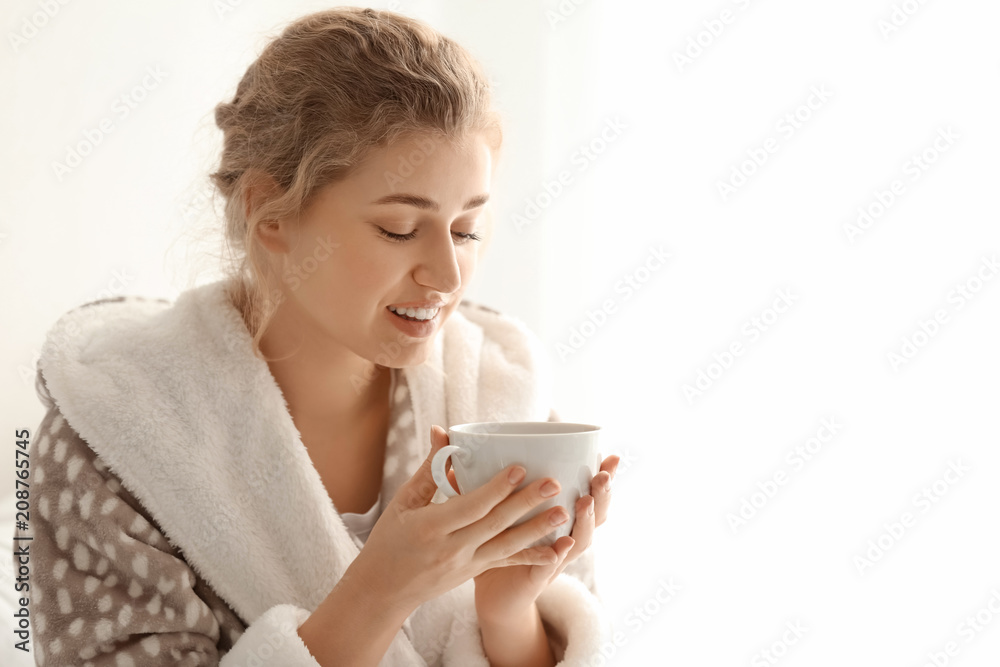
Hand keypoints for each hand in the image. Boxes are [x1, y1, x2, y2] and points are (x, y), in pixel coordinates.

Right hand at [348, 425, 573, 615]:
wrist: (384, 589)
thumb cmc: (390, 539)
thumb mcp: (404, 501)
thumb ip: (430, 468)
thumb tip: (442, 431)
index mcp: (430, 527)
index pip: (470, 506)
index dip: (497, 488)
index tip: (520, 468)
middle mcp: (451, 549)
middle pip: (495, 524)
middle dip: (527, 503)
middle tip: (554, 484)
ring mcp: (466, 564)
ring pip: (507, 546)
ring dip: (537, 530)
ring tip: (563, 514)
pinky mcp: (474, 572)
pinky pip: (506, 563)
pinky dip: (532, 559)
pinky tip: (557, 554)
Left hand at [473, 454, 620, 624]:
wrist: (495, 596)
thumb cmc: (502, 547)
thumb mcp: (504, 511)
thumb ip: (497, 484)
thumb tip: (475, 450)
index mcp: (563, 521)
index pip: (590, 495)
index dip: (603, 478)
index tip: (610, 456)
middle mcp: (565, 540)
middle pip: (594, 517)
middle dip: (602, 495)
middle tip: (603, 475)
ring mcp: (554, 563)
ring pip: (578, 542)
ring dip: (584, 521)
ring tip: (584, 501)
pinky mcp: (534, 581)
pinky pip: (548, 568)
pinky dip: (556, 556)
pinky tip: (561, 543)